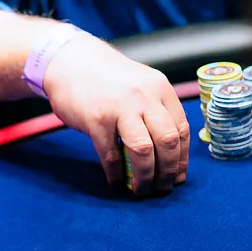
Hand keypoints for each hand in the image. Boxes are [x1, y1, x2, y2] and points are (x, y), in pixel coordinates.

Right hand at [42, 34, 188, 193]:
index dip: (181, 158)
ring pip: (143, 150)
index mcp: (160, 89)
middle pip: (167, 141)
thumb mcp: (140, 83)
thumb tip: (168, 149)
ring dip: (145, 176)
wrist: (70, 61)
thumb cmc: (106, 78)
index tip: (178, 176)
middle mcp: (144, 97)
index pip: (181, 129)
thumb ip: (155, 108)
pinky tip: (116, 181)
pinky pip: (111, 154)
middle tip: (163, 187)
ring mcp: (119, 108)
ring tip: (141, 189)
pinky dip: (116, 173)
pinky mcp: (96, 120)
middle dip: (168, 171)